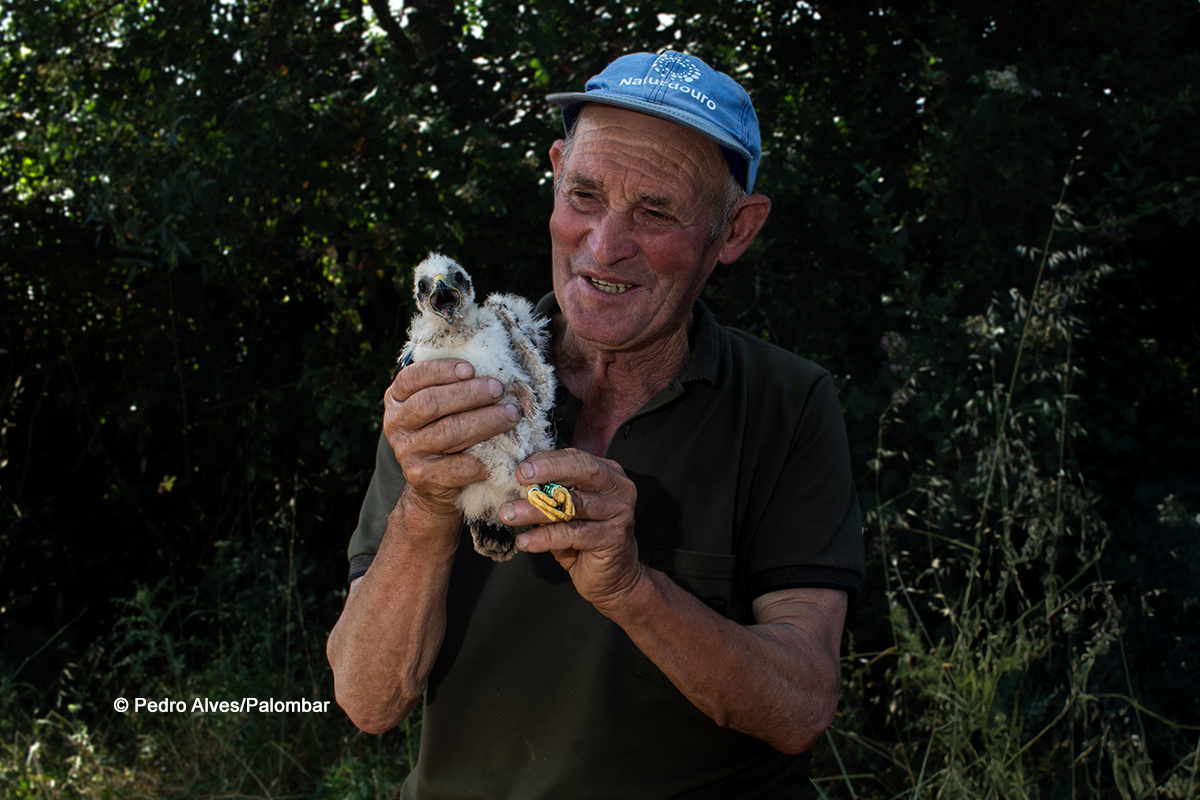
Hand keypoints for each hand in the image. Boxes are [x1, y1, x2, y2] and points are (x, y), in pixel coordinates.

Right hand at [384, 359, 519, 517]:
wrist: (432, 486)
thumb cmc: (443, 431)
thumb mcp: (440, 406)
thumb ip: (451, 386)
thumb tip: (489, 364)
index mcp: (396, 399)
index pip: (413, 378)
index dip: (442, 370)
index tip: (471, 368)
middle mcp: (396, 424)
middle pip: (431, 403)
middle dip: (469, 394)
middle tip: (498, 390)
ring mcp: (406, 452)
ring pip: (448, 432)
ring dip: (484, 421)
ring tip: (509, 414)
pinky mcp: (422, 476)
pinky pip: (457, 466)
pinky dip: (482, 458)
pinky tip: (502, 451)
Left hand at [500, 449, 644, 612]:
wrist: (614, 579)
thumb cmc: (585, 539)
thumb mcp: (566, 511)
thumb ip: (551, 493)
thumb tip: (516, 482)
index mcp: (608, 474)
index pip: (576, 458)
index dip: (547, 460)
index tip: (519, 467)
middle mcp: (618, 488)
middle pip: (583, 470)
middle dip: (548, 471)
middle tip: (519, 478)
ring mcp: (619, 513)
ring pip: (573, 504)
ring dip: (536, 509)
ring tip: (509, 514)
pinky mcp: (613, 538)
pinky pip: (572, 534)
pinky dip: (544, 537)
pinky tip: (524, 541)